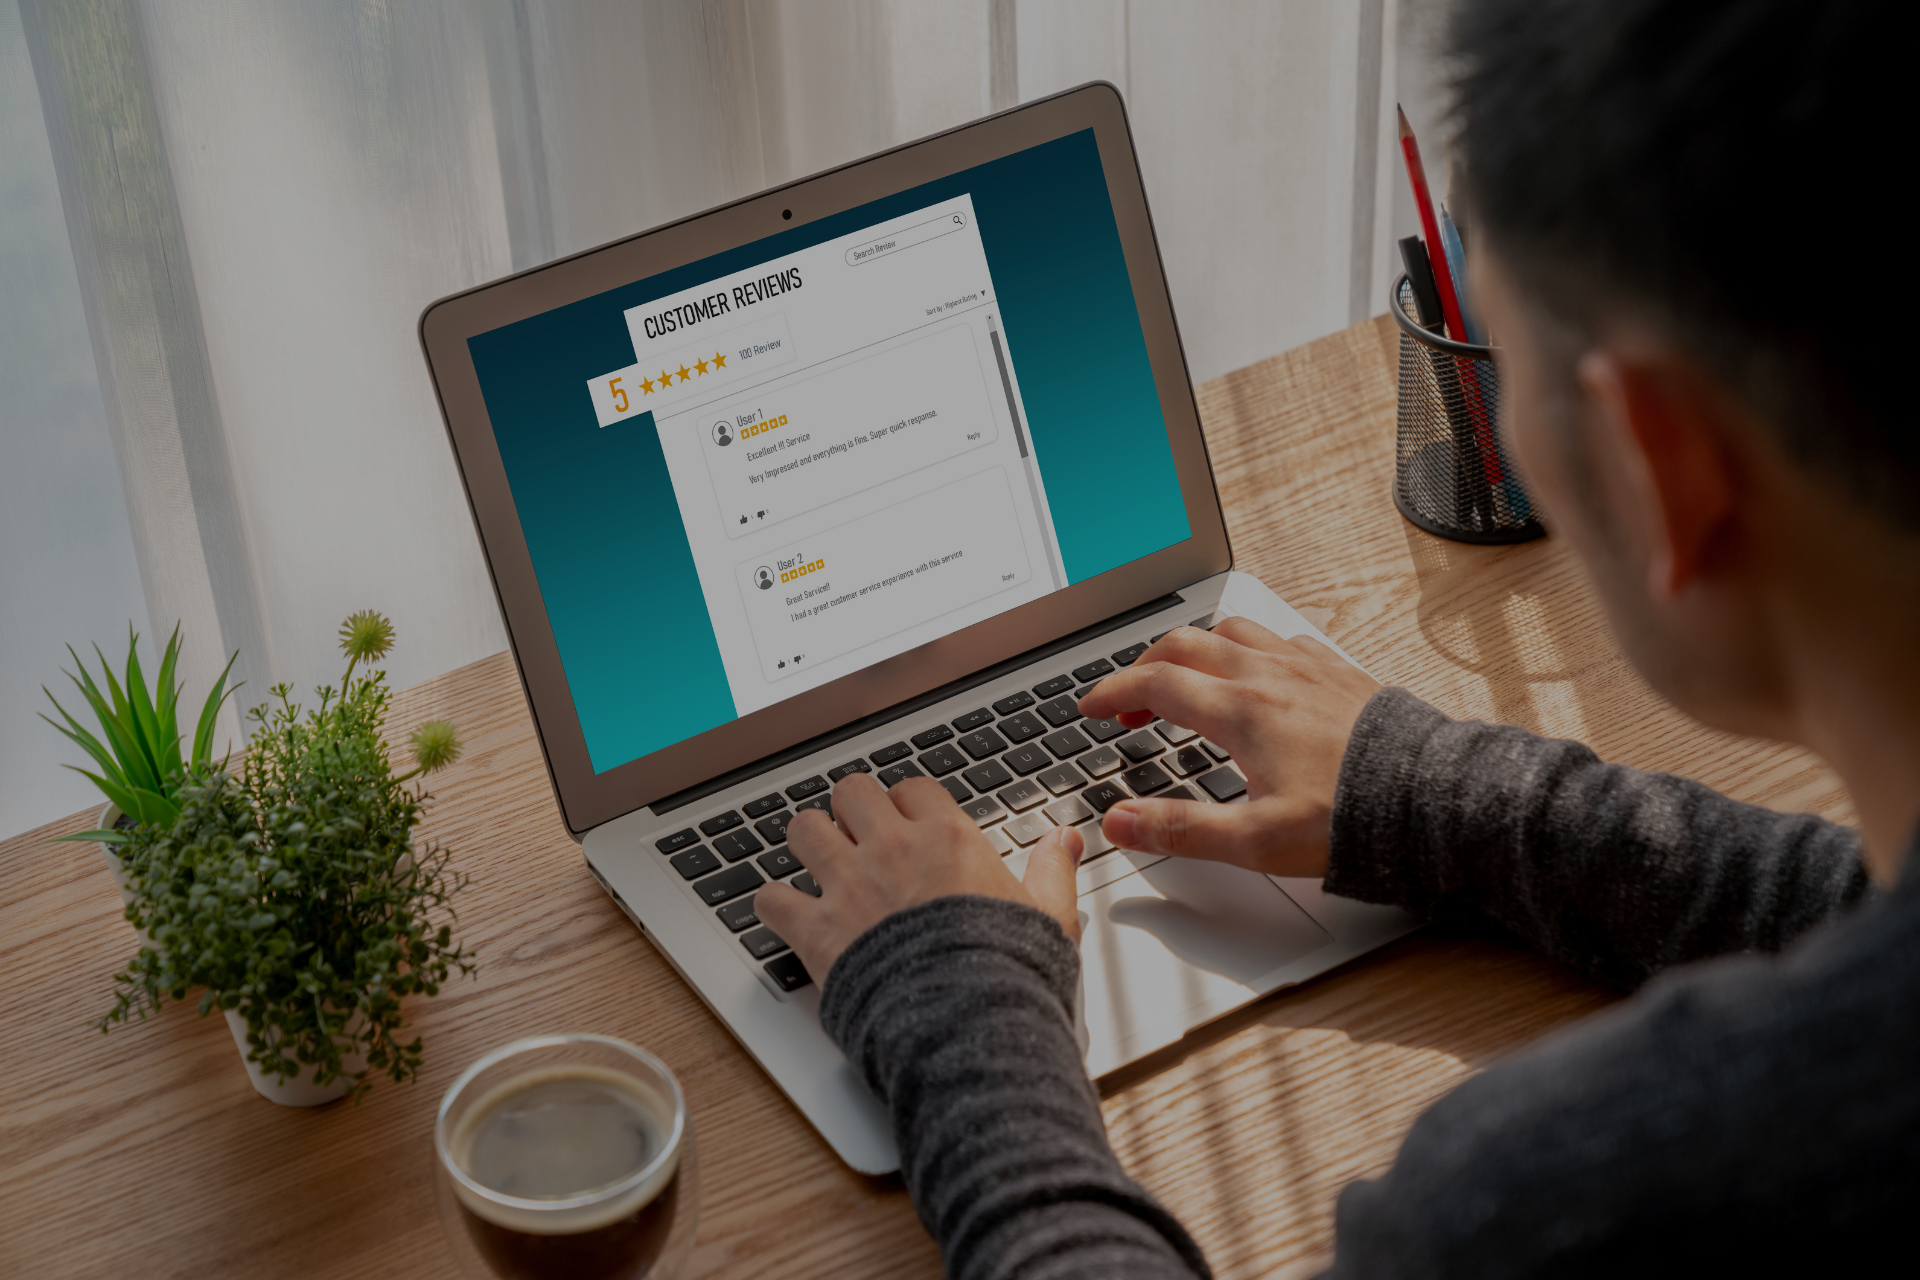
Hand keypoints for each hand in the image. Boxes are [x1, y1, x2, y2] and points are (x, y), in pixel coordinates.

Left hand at [754, 772, 1085, 981]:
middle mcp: (892, 849)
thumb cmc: (1009, 974)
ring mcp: (848, 884)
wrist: (967, 1024)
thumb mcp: (1050, 917)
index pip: (912, 788)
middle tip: (857, 834)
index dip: (905, 803)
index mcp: (948, 838)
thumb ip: (1052, 872)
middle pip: (851, 792)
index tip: (907, 822)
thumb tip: (1064, 839)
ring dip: (808, 843)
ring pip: (803, 829)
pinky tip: (787, 913)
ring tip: (817, 861)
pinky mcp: (815, 928)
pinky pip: (770, 898)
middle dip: (850, 810)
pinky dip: (774, 905)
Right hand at [1077, 617, 1380, 877]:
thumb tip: (1119, 822)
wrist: (1432, 800)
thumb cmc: (1353, 820)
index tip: (1090, 707)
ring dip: (1196, 648)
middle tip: (1128, 699)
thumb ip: (1180, 829)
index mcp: (1241, 711)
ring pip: (1233, 630)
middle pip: (1185, 645)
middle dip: (1145, 665)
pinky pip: (1281, 639)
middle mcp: (1269, 676)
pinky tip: (1256, 674)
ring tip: (1185, 678)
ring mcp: (1306, 667)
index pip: (1156, 683)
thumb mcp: (1255, 841)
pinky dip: (1249, 648)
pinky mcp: (1338, 671)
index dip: (1112, 690)